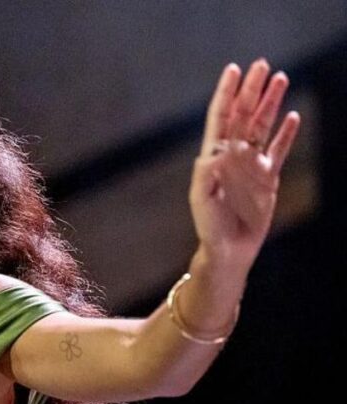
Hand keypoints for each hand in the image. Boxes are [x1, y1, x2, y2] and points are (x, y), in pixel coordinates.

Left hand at [190, 59, 300, 267]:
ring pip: (263, 125)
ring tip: (280, 79)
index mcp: (214, 156)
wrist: (229, 247)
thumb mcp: (202, 199)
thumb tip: (214, 153)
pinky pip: (279, 149)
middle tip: (262, 65)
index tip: (233, 70)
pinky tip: (293, 115)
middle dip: (252, 89)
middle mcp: (233, 155)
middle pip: (244, 114)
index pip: (221, 117)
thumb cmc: (209, 224)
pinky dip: (286, 133)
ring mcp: (252, 164)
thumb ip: (206, 175)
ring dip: (271, 103)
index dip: (226, 93)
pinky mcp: (268, 178)